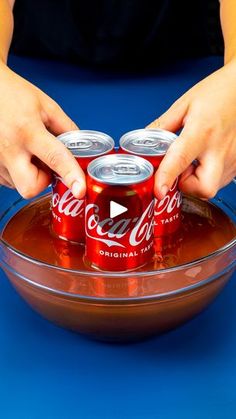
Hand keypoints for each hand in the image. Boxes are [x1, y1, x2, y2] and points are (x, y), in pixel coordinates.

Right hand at [0, 62, 85, 197]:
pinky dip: (17, 172)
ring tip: (26, 151)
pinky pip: (8, 180)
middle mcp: (8, 149)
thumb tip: (81, 148)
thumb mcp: (46, 105)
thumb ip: (66, 128)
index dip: (71, 176)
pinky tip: (16, 153)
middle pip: (30, 188)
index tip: (80, 190)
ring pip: (19, 185)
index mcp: (28, 131)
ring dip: (30, 174)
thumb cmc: (11, 94)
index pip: (55, 158)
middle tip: (45, 164)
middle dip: (43, 181)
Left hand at [148, 60, 235, 199]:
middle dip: (187, 187)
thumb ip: (162, 126)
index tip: (157, 191)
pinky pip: (221, 180)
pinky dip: (209, 175)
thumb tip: (144, 142)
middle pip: (204, 189)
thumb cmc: (219, 91)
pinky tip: (207, 158)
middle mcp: (221, 149)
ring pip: (212, 187)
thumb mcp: (185, 104)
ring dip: (197, 180)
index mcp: (202, 131)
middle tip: (180, 171)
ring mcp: (234, 158)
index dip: (166, 178)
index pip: (180, 160)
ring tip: (195, 159)